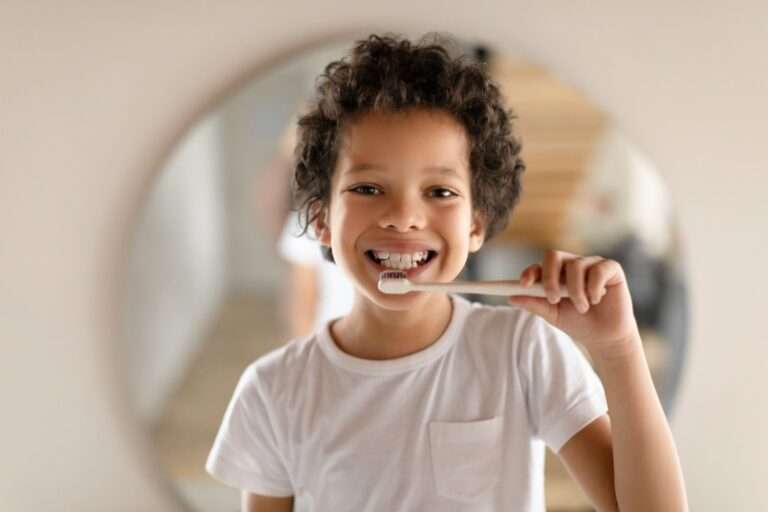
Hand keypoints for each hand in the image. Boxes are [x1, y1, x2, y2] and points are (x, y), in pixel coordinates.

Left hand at [507, 249, 640, 357]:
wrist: (605, 336)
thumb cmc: (577, 322)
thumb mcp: (552, 315)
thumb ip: (534, 304)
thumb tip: (511, 297)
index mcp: (555, 274)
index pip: (539, 266)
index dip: (530, 272)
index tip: (523, 285)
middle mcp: (571, 264)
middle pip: (553, 255)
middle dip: (550, 277)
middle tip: (553, 299)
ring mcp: (591, 264)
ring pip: (576, 265)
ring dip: (575, 291)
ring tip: (582, 308)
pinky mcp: (611, 268)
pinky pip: (598, 269)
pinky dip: (594, 287)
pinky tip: (596, 300)